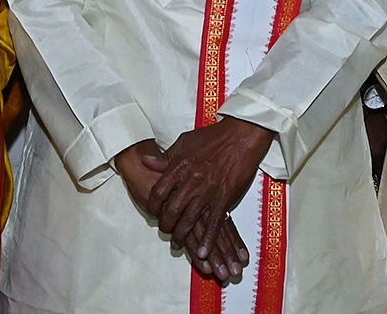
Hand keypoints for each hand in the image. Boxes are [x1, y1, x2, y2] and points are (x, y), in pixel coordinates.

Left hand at [116, 139, 244, 282]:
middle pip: (171, 211)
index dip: (153, 206)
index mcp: (179, 167)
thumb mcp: (184, 141)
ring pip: (189, 221)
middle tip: (165, 231)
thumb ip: (165, 156)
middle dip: (166, 225)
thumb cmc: (213, 137)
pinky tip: (202, 251)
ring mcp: (207, 192)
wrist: (240, 136)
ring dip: (181, 236)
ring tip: (177, 244)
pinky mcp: (223, 199)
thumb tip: (146, 161)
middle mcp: (191, 182)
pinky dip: (207, 240)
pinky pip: (213, 224)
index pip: (158, 193)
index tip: (153, 211)